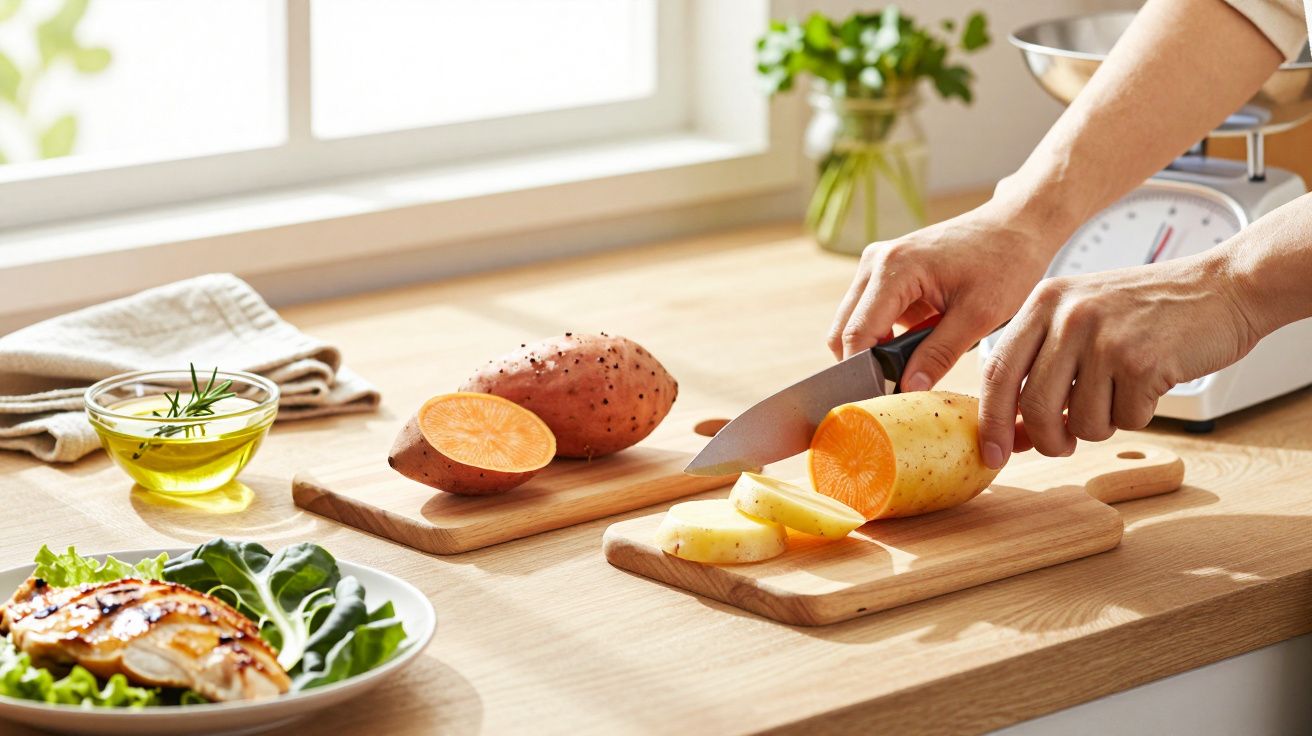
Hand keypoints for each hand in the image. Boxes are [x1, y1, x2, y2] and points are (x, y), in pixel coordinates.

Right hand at [828, 201, 1058, 390]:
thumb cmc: (1004, 263)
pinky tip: (914, 347)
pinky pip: (867, 316)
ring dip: (873, 351)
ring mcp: (875, 266)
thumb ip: (939, 354)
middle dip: (864, 364)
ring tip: (911, 367)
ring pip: (850, 325)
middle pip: (843, 331)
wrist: (1014, 227)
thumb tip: (907, 388)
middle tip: (895, 392)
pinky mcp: (883, 274)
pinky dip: (881, 338)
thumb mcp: (979, 315)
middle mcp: (874, 263)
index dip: (863, 373)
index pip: (856, 334)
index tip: (881, 401)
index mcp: (893, 268)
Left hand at [978, 250, 1262, 467]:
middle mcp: (1069, 315)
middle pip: (1033, 407)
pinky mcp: (1142, 362)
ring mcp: (1104, 338)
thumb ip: (1044, 363)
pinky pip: (1126, 420)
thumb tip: (1013, 430)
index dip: (991, 420)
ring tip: (1120, 394)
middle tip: (1062, 445)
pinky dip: (1138, 415)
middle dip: (1047, 440)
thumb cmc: (1151, 311)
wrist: (1224, 287)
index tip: (991, 453)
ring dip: (1101, 426)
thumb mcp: (1082, 316)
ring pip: (1080, 422)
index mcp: (1045, 301)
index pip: (997, 371)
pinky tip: (1152, 383)